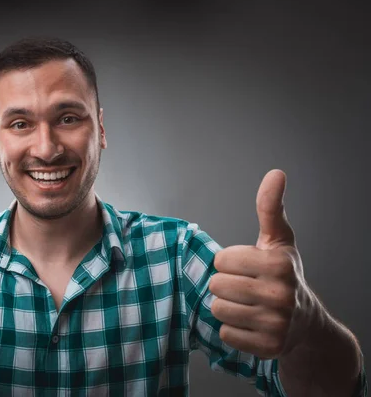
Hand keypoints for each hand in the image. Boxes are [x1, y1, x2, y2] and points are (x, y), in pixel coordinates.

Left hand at [209, 169, 311, 358]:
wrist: (305, 322)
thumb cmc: (284, 274)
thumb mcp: (279, 239)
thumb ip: (270, 207)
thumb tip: (275, 173)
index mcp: (279, 264)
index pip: (221, 260)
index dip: (230, 262)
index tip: (247, 267)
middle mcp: (280, 295)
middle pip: (216, 285)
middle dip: (226, 284)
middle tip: (246, 287)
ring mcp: (275, 324)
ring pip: (217, 309)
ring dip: (226, 306)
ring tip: (247, 304)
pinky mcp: (267, 347)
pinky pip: (225, 333)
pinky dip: (233, 329)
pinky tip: (250, 323)